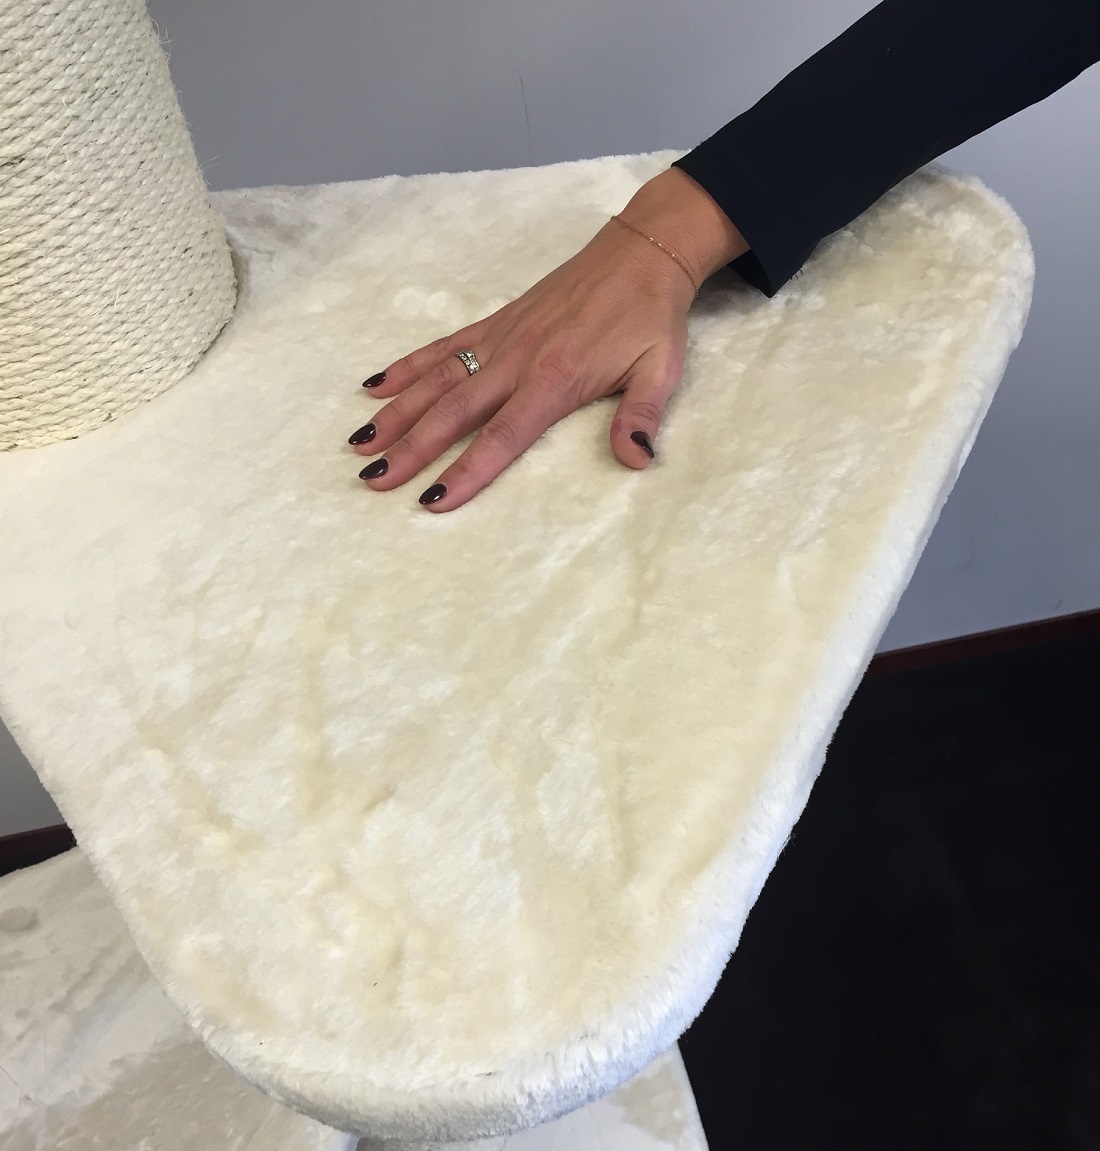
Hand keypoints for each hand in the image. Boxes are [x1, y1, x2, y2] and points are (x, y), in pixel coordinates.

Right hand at [349, 167, 747, 511]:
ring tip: (361, 443)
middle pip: (453, 413)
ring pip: (437, 381)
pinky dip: (407, 366)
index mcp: (555, 378)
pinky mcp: (495, 323)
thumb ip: (641, 416)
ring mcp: (499, 339)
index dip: (465, 471)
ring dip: (397, 412)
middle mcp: (516, 360)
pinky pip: (442, 347)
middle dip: (411, 449)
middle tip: (373, 480)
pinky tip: (375, 385)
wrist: (641, 252)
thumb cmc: (651, 317)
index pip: (501, 437)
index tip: (431, 501)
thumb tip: (636, 460)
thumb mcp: (662, 369)